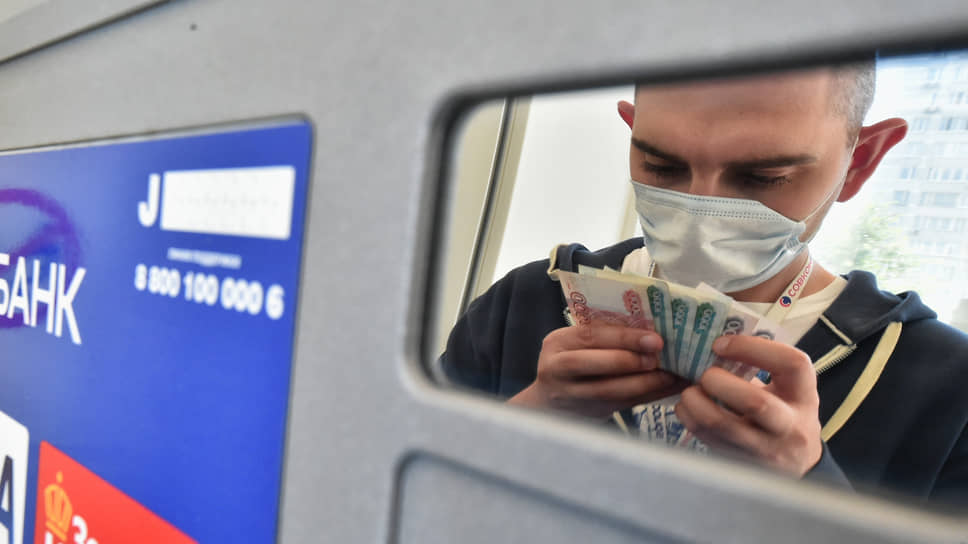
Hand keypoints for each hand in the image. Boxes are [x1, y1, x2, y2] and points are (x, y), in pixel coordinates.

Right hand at [508, 324, 687, 419]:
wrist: (547, 401)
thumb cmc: (569, 360)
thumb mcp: (573, 343)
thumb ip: (600, 335)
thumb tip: (650, 326)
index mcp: (557, 343)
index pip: (590, 336)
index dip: (623, 337)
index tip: (654, 338)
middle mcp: (558, 370)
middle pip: (596, 366)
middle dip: (632, 362)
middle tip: (660, 358)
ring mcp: (571, 396)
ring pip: (610, 391)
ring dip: (644, 383)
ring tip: (670, 375)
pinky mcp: (589, 414)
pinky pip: (623, 405)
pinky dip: (649, 396)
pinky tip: (669, 388)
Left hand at [675, 335, 821, 476]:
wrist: (799, 461)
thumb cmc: (786, 410)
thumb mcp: (788, 387)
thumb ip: (762, 366)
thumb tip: (714, 345)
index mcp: (804, 395)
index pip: (791, 364)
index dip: (753, 348)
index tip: (721, 344)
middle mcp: (790, 425)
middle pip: (756, 402)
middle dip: (720, 383)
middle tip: (704, 375)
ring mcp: (766, 450)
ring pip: (723, 425)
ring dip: (696, 403)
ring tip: (690, 392)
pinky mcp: (743, 463)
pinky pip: (708, 440)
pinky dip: (690, 420)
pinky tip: (688, 409)